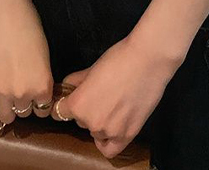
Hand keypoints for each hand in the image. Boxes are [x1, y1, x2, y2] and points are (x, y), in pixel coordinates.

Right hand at [0, 0, 54, 123]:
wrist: (4, 13)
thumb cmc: (28, 27)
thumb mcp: (44, 56)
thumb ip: (41, 79)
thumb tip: (37, 92)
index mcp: (42, 87)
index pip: (42, 109)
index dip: (38, 101)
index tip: (34, 95)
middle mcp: (23, 95)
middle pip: (24, 113)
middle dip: (22, 102)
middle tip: (18, 87)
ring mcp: (1, 93)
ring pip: (6, 115)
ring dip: (6, 105)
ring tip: (5, 89)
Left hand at [51, 33, 178, 158]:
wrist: (147, 61)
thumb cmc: (119, 59)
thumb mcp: (92, 68)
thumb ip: (76, 81)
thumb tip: (67, 86)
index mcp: (78, 104)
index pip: (60, 111)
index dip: (64, 104)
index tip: (67, 101)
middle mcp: (90, 122)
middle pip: (80, 121)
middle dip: (86, 110)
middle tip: (99, 96)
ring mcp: (109, 131)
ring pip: (95, 132)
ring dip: (99, 122)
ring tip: (111, 105)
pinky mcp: (127, 135)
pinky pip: (109, 149)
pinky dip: (106, 142)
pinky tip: (109, 130)